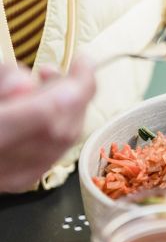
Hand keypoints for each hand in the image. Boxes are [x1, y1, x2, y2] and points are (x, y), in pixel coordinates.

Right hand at [0, 57, 95, 193]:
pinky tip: (42, 112)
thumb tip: (24, 82)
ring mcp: (15, 176)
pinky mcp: (20, 181)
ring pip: (63, 141)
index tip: (82, 60)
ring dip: (67, 108)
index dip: (75, 83)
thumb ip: (0, 80)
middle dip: (72, 92)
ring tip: (42, 86)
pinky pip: (53, 151)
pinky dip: (58, 126)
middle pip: (61, 126)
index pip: (47, 112)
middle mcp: (3, 162)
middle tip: (51, 71)